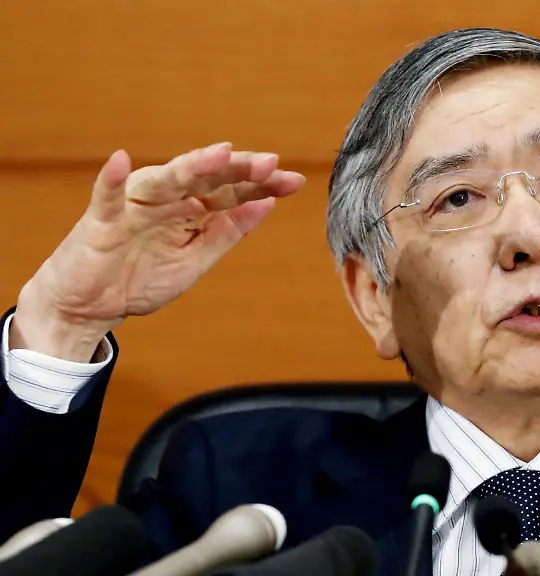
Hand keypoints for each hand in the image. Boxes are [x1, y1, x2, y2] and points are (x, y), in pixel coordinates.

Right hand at [13, 143, 304, 360]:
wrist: (91, 308)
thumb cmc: (140, 279)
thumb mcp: (197, 260)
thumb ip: (228, 232)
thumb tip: (268, 204)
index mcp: (191, 209)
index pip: (231, 191)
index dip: (262, 185)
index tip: (294, 181)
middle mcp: (167, 200)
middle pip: (206, 179)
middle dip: (239, 170)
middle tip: (271, 163)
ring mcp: (135, 207)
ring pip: (166, 180)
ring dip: (193, 165)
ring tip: (222, 152)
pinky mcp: (101, 222)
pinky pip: (106, 197)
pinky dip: (111, 179)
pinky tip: (120, 160)